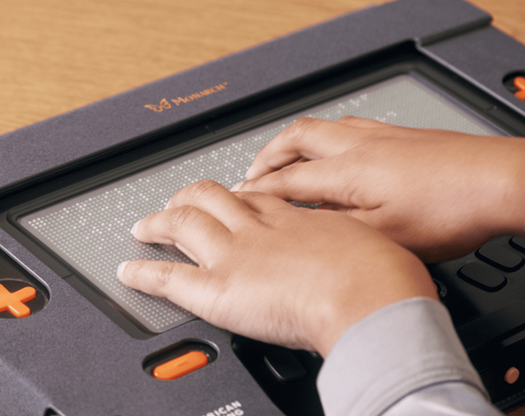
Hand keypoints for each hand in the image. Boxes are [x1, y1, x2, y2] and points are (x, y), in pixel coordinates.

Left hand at [118, 180, 436, 355]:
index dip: (235, 195)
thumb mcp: (371, 246)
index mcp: (295, 218)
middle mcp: (260, 228)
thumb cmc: (384, 277)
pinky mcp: (221, 288)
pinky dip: (145, 272)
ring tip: (146, 225)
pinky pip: (171, 277)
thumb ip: (348, 249)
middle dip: (191, 198)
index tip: (228, 196)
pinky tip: (128, 271)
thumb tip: (354, 259)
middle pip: (213, 199)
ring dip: (161, 222)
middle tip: (179, 202)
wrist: (374, 300)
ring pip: (186, 223)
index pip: (254, 197)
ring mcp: (236, 254)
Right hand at [234, 117, 524, 261]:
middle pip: (295, 138)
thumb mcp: (383, 234)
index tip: (237, 199)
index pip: (287, 179)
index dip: (257, 191)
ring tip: (282, 157)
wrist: (496, 181)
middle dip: (266, 156)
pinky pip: (346, 127)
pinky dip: (324, 138)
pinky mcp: (397, 136)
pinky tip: (334, 150)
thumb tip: (302, 225)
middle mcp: (357, 145)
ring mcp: (378, 136)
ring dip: (293, 142)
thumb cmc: (448, 209)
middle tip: (251, 173)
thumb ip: (336, 228)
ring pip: (320, 127)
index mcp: (347, 171)